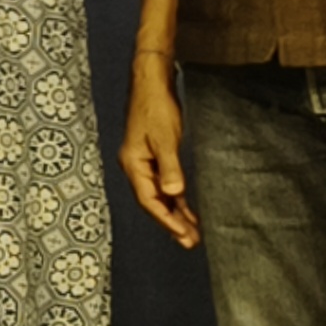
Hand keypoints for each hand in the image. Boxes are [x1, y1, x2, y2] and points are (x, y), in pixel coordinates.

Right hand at [116, 61, 198, 248]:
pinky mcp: (154, 156)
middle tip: (190, 242)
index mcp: (133, 164)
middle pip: (152, 202)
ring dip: (175, 213)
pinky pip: (164, 184)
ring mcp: (143, 162)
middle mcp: (135, 166)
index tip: (183, 235)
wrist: (151, 83)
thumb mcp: (165, 138)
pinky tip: (187, 208)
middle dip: (171, 223)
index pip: (148, 200)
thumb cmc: (156, 107)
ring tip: (192, 232)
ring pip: (159, 195)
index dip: (166, 219)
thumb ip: (170, 167)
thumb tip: (173, 194)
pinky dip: (176, 198)